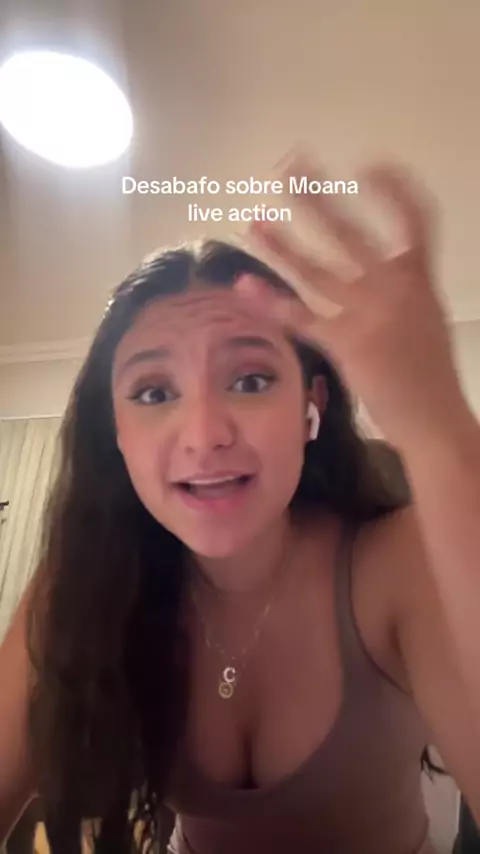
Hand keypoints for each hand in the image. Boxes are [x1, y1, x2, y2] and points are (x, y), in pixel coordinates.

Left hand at [235, 152, 465, 447]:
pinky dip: (271, 300)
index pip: (414, 218)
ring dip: (281, 244)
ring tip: (252, 221)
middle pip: (351, 232)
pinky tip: (244, 285)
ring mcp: (367, 314)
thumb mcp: (425, 322)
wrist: (435, 420)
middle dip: (317, 197)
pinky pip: (301, 316)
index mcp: (419, 279)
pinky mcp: (345, 343)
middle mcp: (393, 288)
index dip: (392, 189)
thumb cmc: (431, 377)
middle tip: (288, 167)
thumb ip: (401, 296)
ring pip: (317, 269)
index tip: (368, 164)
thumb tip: (376, 280)